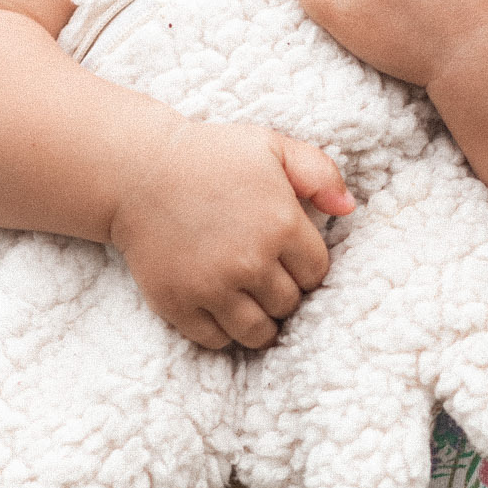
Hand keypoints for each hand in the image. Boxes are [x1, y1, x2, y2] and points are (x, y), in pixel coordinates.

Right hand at [107, 117, 352, 350]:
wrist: (138, 172)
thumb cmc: (211, 156)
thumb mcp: (271, 147)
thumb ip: (319, 172)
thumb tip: (348, 209)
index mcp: (281, 224)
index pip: (317, 274)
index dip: (305, 266)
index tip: (288, 256)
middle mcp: (251, 262)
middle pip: (289, 305)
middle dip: (283, 292)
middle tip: (265, 274)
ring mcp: (213, 288)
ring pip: (259, 333)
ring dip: (260, 320)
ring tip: (251, 300)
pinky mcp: (179, 305)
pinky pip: (217, 340)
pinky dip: (223, 331)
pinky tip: (221, 307)